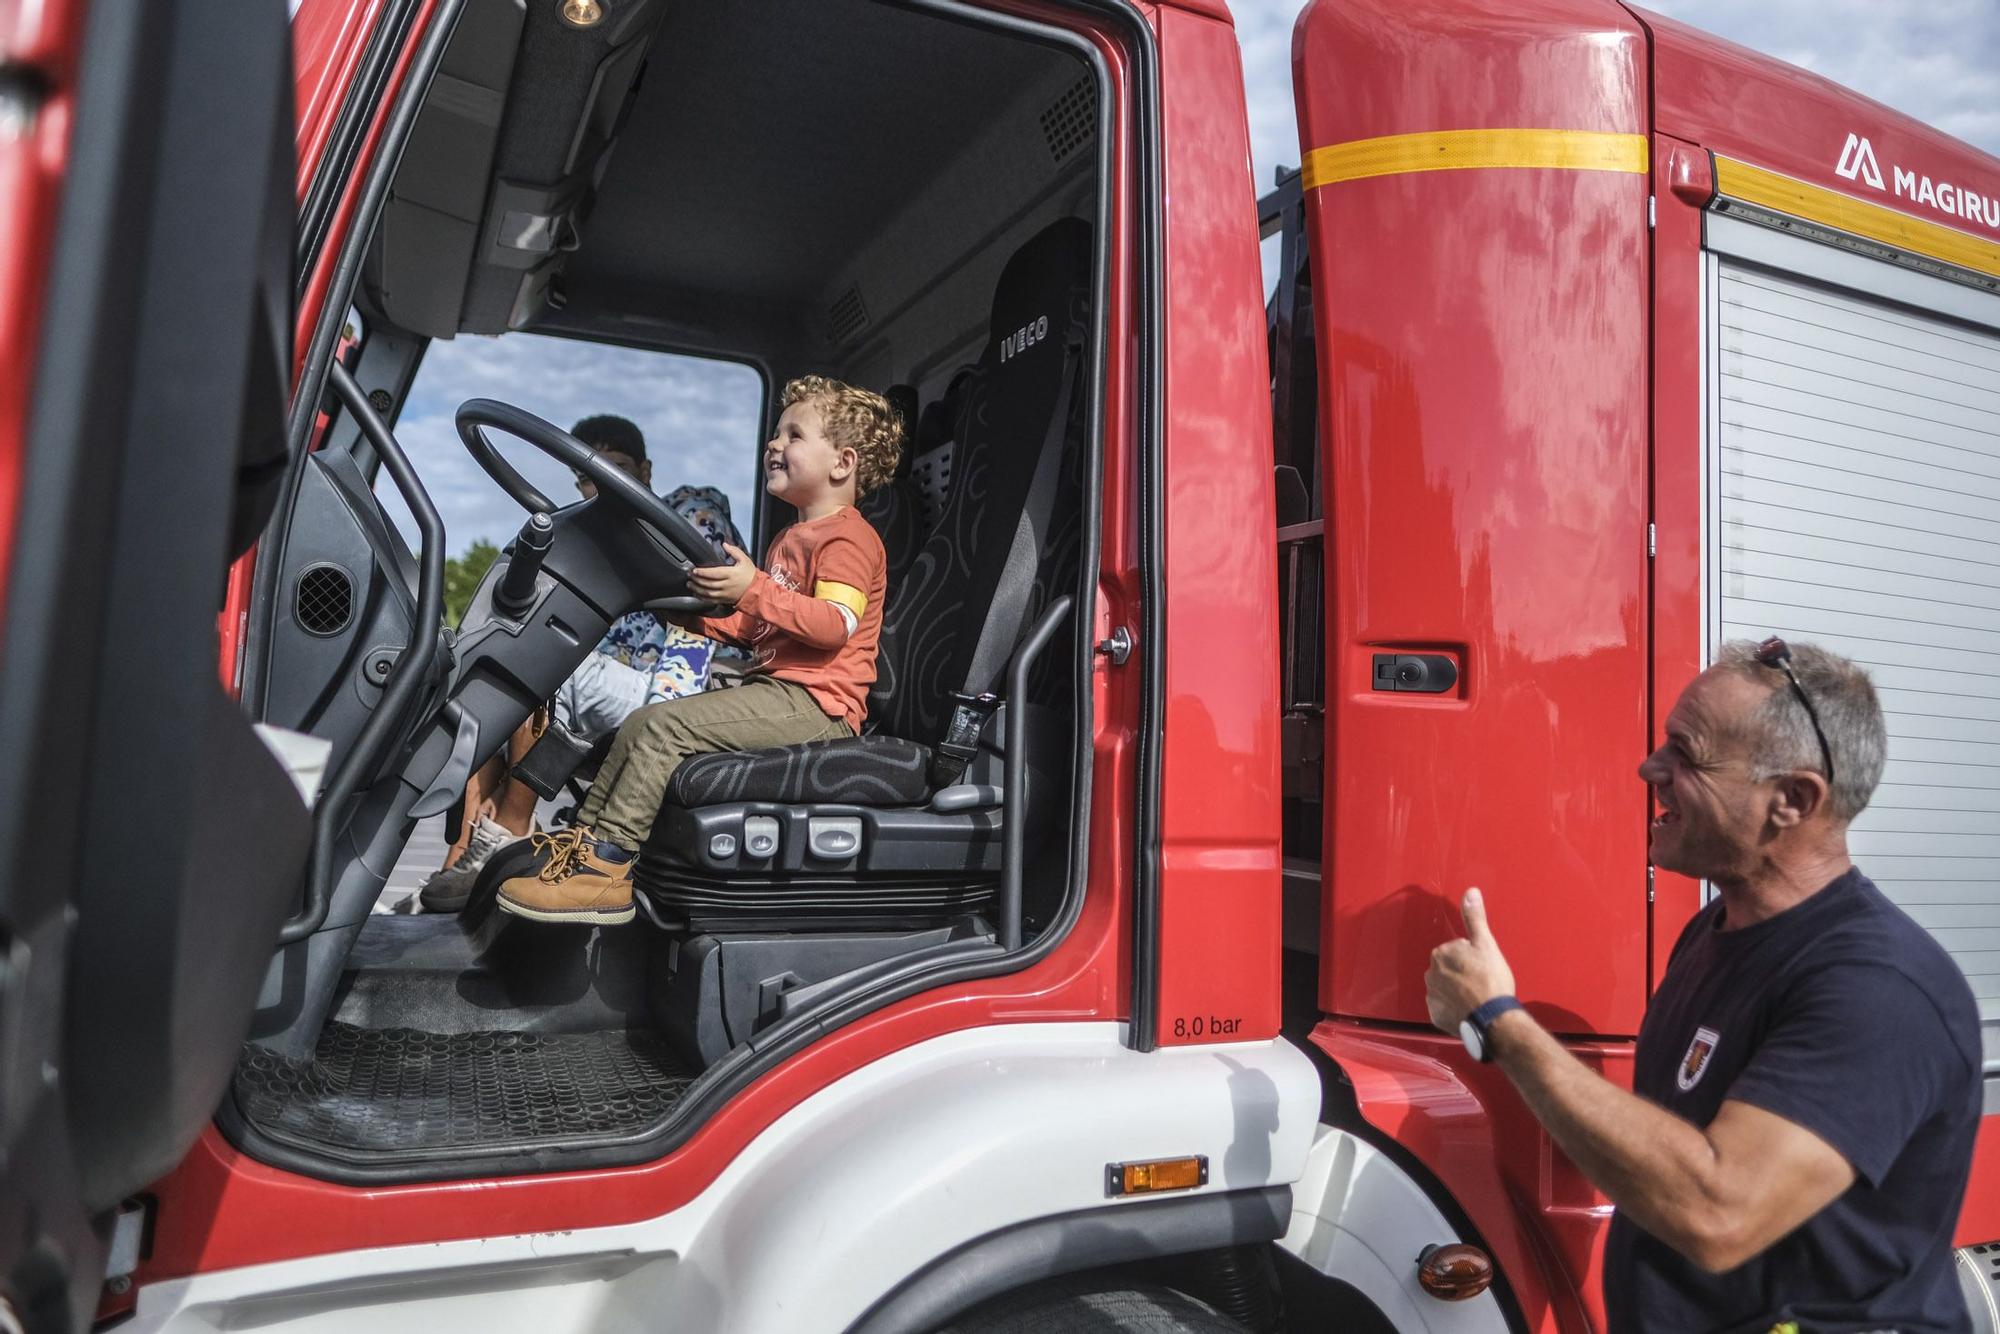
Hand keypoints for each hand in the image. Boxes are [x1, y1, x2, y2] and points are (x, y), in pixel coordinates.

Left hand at [688, 542, 755, 604]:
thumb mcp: (745, 560)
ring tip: (689, 584)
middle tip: (689, 575)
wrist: (757, 590)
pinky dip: (702, 598)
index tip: (694, 570)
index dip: (703, 572)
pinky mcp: (724, 600)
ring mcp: (725, 594)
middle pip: (708, 583)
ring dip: (697, 589)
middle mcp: (727, 585)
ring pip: (708, 593)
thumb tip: (724, 544)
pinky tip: (696, 594)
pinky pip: (711, 600)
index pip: (714, 573)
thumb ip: (734, 551)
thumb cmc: (750, 575)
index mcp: (731, 574)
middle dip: (697, 580)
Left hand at [1425, 888, 1515, 1034]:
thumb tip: (1470, 893)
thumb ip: (1474, 918)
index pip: (1456, 950)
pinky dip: (1454, 1008)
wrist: (1493, 1018)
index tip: (1483, 967)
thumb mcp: (1486, 944)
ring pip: (1445, 988)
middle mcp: (1430, 973)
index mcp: (1441, 953)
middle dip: (1462, 973)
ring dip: (1458, 991)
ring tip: (1477, 997)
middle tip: (1481, 982)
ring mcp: (1432, 995)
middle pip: (1449, 969)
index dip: (1473, 958)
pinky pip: (1444, 1007)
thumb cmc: (1491, 981)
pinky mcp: (1435, 1014)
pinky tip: (1469, 1009)